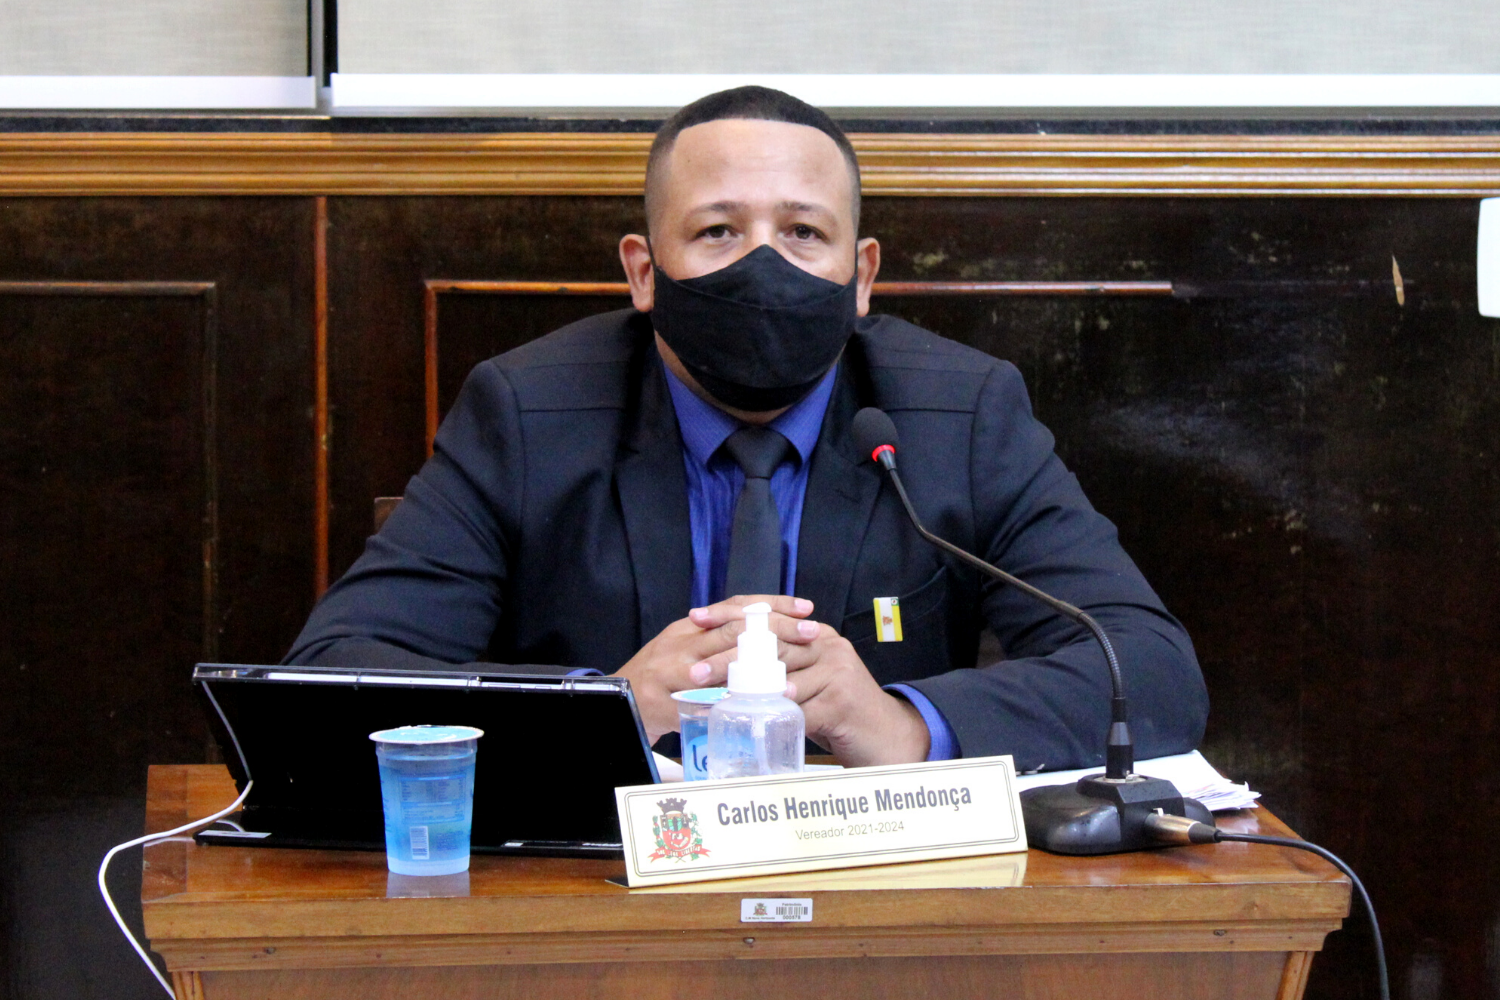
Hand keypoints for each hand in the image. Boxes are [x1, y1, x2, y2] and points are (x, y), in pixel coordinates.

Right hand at [616, 594, 812, 742]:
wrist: (615, 701)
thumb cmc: (659, 677)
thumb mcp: (687, 650)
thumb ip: (719, 642)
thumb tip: (766, 632)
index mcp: (689, 627)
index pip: (735, 606)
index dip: (772, 604)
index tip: (807, 608)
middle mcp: (680, 642)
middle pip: (733, 630)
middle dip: (776, 630)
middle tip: (811, 632)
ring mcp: (668, 671)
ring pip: (719, 663)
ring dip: (757, 667)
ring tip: (793, 670)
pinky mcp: (661, 701)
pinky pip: (699, 704)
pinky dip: (726, 706)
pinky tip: (753, 707)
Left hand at [688, 615, 931, 766]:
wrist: (887, 735)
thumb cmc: (838, 709)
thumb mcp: (808, 681)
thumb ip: (778, 668)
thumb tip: (727, 666)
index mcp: (815, 634)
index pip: (768, 618)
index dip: (730, 616)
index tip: (695, 620)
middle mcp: (827, 644)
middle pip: (770, 646)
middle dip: (728, 659)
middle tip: (695, 672)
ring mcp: (838, 670)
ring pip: (782, 678)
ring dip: (746, 691)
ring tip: (716, 698)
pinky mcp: (842, 700)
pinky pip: (800, 709)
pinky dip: (775, 717)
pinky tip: (753, 721)